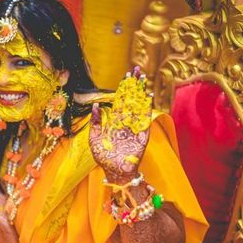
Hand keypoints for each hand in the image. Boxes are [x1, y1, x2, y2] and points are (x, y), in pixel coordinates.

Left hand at [89, 67, 151, 183]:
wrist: (115, 172)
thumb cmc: (103, 158)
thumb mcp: (94, 139)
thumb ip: (96, 123)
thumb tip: (95, 106)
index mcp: (115, 122)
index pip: (120, 101)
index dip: (123, 89)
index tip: (125, 76)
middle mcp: (126, 122)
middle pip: (130, 99)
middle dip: (133, 85)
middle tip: (136, 70)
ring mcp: (134, 127)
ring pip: (138, 105)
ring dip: (140, 91)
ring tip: (143, 78)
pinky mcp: (142, 134)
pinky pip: (145, 119)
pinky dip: (147, 107)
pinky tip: (148, 96)